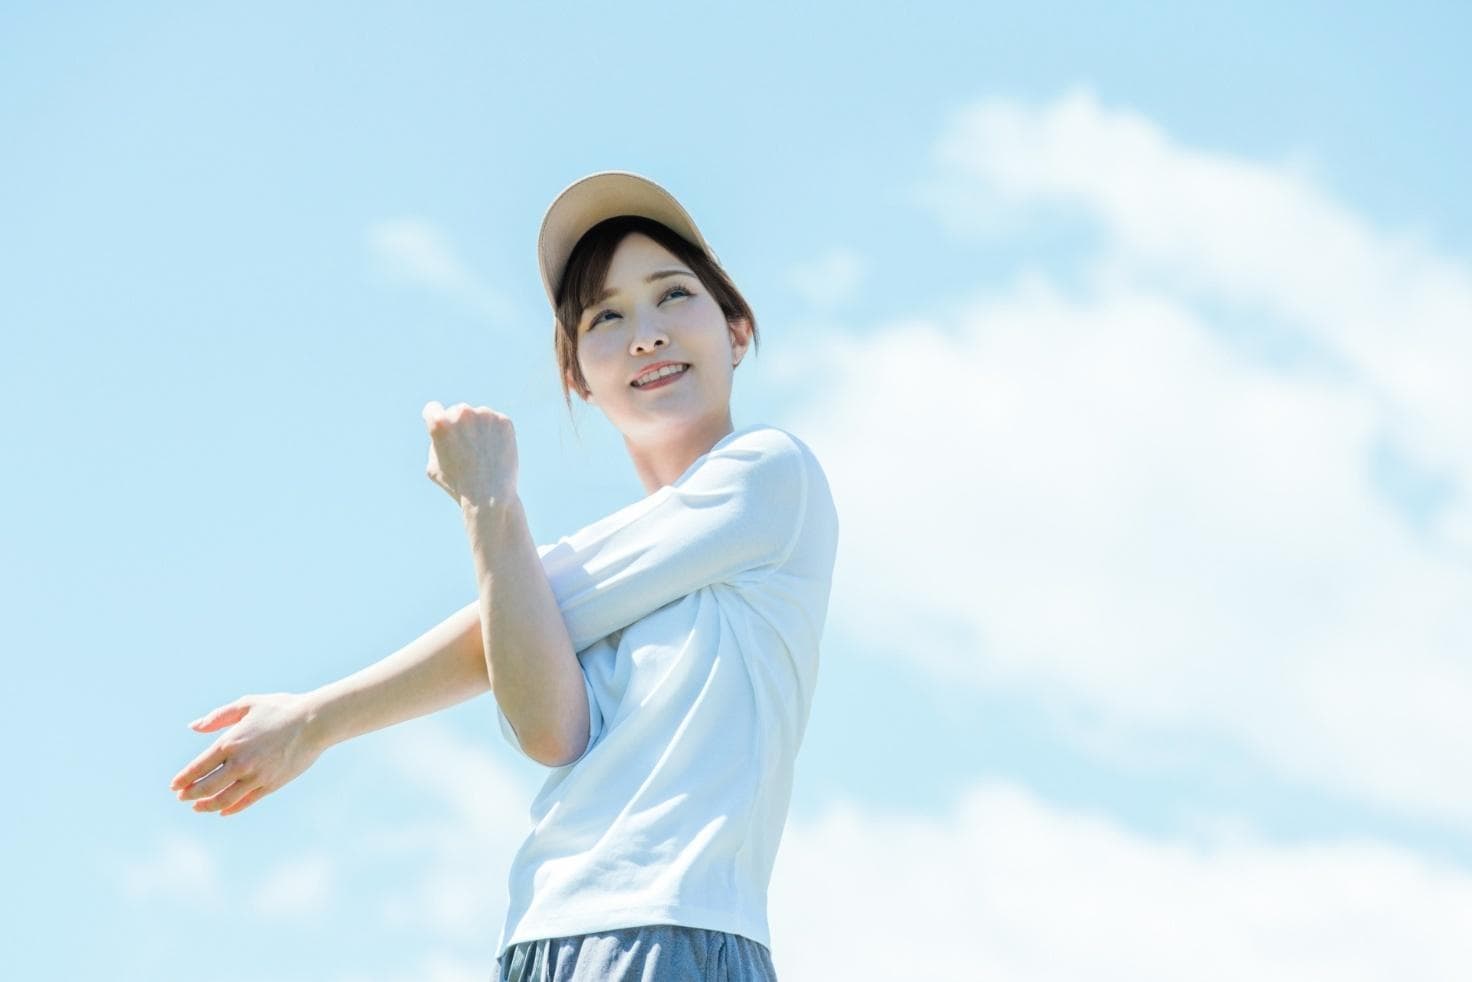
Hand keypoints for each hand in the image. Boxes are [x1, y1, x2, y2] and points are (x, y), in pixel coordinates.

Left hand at [169, 692, 324, 816]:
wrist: (315, 721)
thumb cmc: (281, 709)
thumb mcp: (247, 704)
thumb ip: (218, 717)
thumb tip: (194, 727)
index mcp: (231, 742)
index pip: (198, 767)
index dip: (183, 779)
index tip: (174, 786)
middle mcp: (241, 762)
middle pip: (207, 787)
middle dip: (191, 795)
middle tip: (182, 797)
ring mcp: (257, 776)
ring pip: (224, 800)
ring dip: (207, 806)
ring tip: (198, 807)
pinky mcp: (271, 785)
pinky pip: (246, 802)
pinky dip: (231, 809)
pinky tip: (222, 810)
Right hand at [421, 401, 518, 507]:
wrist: (490, 496)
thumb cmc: (457, 485)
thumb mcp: (433, 466)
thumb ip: (435, 443)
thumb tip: (442, 430)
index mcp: (440, 423)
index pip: (432, 409)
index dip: (435, 420)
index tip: (442, 428)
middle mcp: (462, 413)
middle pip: (457, 412)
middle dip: (461, 426)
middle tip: (467, 450)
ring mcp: (485, 415)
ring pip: (479, 417)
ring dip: (479, 429)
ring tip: (482, 455)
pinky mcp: (504, 421)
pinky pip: (496, 424)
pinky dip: (495, 435)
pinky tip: (494, 453)